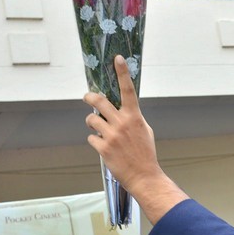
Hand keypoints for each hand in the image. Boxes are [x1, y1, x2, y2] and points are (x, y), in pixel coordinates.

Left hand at [83, 56, 161, 193]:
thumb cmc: (145, 153)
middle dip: (90, 97)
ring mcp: (111, 135)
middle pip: (99, 101)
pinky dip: (96, 141)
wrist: (144, 175)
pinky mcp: (103, 147)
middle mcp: (122, 123)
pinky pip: (91, 137)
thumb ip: (133, 118)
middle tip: (88, 97)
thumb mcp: (145, 130)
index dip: (122, 72)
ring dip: (92, 123)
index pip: (128, 90)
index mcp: (135, 117)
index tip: (117, 59)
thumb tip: (122, 110)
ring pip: (91, 120)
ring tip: (99, 129)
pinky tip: (104, 147)